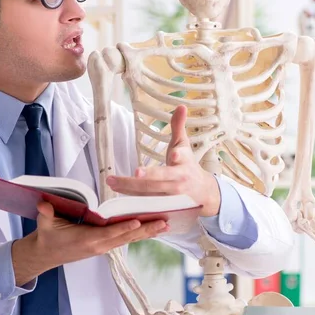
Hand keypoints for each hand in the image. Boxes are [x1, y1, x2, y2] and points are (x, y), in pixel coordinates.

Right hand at [11, 202, 168, 285]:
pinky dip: (138, 233)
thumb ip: (45, 214)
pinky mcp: (104, 245)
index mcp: (87, 240)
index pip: (109, 233)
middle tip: (164, 223)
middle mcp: (99, 245)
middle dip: (145, 230)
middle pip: (126, 237)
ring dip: (147, 232)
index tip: (138, 221)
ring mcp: (103, 246)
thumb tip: (43, 205)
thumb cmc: (47, 238)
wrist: (45, 254)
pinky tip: (151, 229)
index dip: (123, 227)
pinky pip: (125, 239)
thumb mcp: (44, 225)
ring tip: (165, 225)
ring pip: (129, 238)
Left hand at [105, 105, 220, 216]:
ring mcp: (171, 197)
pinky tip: (116, 193)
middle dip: (147, 177)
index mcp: (184, 163)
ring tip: (112, 182)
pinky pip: (146, 205)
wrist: (202, 193)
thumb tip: (181, 105)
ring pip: (150, 194)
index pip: (182, 158)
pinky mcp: (164, 208)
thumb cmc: (187, 166)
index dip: (178, 156)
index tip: (175, 154)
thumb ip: (179, 126)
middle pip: (161, 180)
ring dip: (130, 189)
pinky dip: (132, 201)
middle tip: (135, 172)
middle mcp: (179, 181)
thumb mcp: (185, 145)